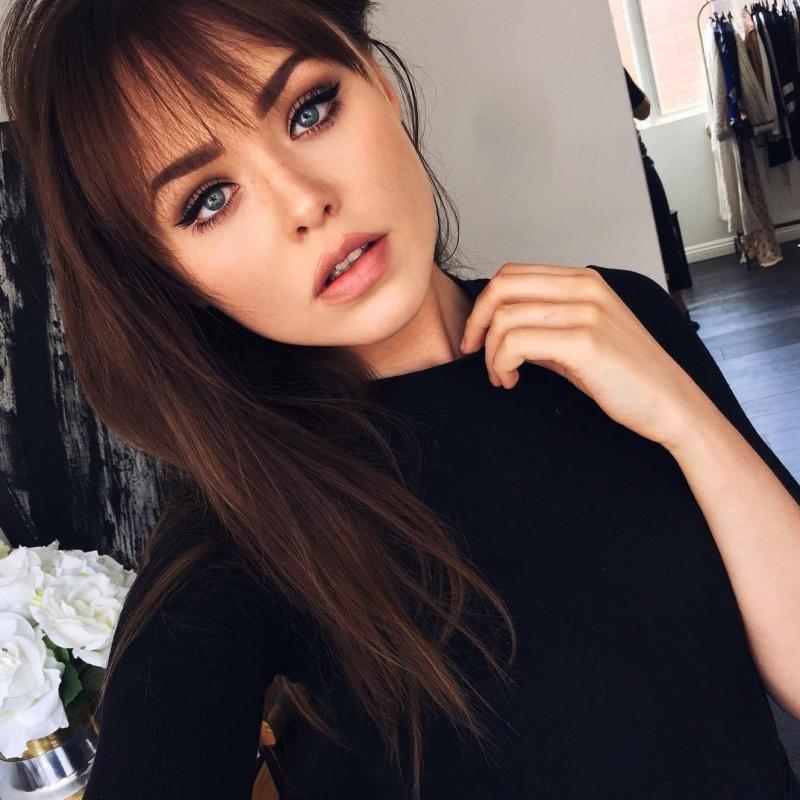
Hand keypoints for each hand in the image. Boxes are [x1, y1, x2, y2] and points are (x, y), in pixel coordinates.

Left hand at [459, 263, 705, 447]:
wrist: (671, 404)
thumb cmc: (627, 377)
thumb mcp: (581, 339)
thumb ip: (544, 325)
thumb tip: (500, 329)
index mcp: (584, 281)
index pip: (512, 274)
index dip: (484, 306)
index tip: (477, 338)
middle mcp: (585, 288)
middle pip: (501, 286)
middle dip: (477, 323)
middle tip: (475, 354)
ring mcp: (586, 312)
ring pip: (505, 317)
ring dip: (490, 353)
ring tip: (502, 376)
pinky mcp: (584, 342)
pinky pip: (516, 342)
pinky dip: (502, 364)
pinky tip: (512, 381)